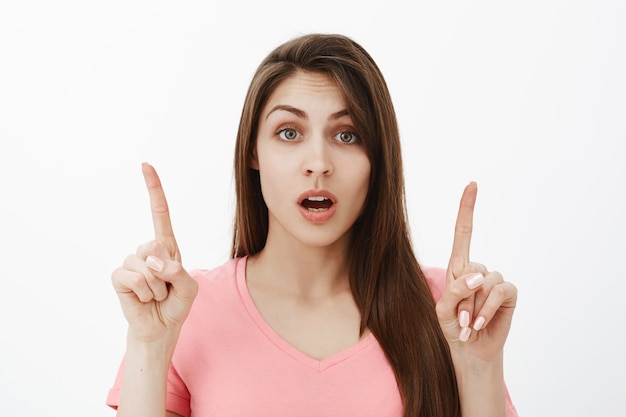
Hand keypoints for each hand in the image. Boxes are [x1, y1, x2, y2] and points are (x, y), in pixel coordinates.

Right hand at [111, 163, 197, 341]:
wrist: (161, 328)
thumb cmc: (176, 304)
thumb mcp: (188, 287)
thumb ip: (177, 271)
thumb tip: (152, 261)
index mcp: (167, 246)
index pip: (159, 213)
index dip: (153, 189)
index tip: (146, 165)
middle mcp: (148, 250)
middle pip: (155, 246)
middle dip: (166, 273)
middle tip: (166, 288)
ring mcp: (131, 262)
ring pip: (145, 266)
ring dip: (156, 287)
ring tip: (156, 295)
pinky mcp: (119, 277)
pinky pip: (131, 277)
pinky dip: (143, 292)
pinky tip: (144, 299)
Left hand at [436, 182, 516, 361]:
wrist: (468, 352)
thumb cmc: (454, 328)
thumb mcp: (443, 310)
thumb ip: (455, 290)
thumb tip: (479, 277)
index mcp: (458, 267)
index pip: (463, 232)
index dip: (467, 208)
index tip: (472, 184)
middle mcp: (478, 270)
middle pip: (470, 269)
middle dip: (461, 297)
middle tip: (459, 319)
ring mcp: (494, 282)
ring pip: (484, 281)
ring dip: (473, 306)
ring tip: (470, 323)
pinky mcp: (508, 294)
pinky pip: (499, 292)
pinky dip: (487, 309)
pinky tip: (480, 324)